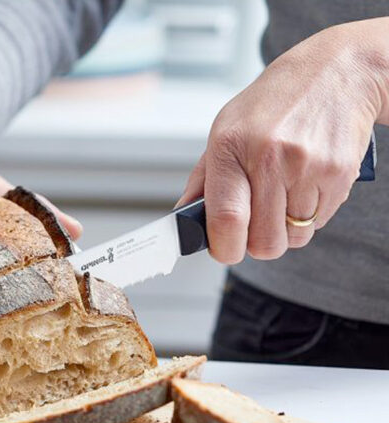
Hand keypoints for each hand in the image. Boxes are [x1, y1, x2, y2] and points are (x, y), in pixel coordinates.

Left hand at [177, 19, 388, 263]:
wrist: (335, 72)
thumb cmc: (272, 105)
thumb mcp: (224, 130)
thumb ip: (203, 181)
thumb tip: (185, 219)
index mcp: (230, 147)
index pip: (227, 220)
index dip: (224, 248)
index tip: (224, 249)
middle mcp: (269, 157)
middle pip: (264, 243)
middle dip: (258, 243)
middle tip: (256, 223)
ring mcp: (307, 166)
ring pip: (293, 238)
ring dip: (285, 229)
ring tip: (283, 196)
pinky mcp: (339, 173)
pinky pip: (319, 223)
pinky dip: (309, 215)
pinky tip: (305, 185)